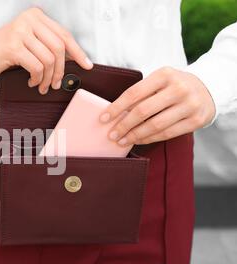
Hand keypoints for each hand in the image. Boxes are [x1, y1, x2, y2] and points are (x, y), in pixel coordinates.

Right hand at [0, 7, 92, 94]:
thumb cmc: (3, 53)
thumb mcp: (28, 44)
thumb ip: (47, 46)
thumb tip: (73, 59)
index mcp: (35, 16)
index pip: (64, 34)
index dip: (78, 52)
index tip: (86, 65)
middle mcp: (29, 19)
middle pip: (59, 47)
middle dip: (61, 70)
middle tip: (56, 84)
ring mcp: (20, 31)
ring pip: (48, 59)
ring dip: (48, 78)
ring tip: (42, 86)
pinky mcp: (12, 46)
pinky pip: (36, 67)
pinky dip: (37, 79)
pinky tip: (31, 82)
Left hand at [99, 67, 215, 145]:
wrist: (209, 88)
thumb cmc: (174, 86)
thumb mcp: (159, 80)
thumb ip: (141, 93)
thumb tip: (113, 113)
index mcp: (165, 74)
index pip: (134, 93)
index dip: (116, 108)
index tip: (103, 118)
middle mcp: (179, 88)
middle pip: (143, 111)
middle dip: (123, 125)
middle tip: (111, 134)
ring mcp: (190, 105)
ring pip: (155, 125)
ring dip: (135, 135)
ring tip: (122, 140)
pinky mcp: (196, 120)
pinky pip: (167, 133)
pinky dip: (149, 138)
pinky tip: (138, 140)